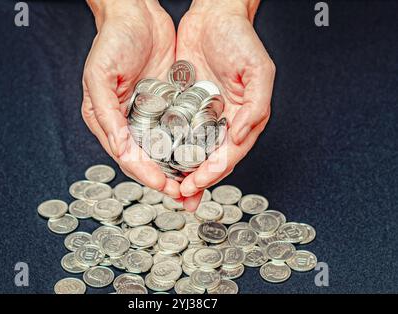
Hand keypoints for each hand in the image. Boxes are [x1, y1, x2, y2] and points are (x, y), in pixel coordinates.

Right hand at [82, 0, 179, 197]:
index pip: (126, 155)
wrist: (137, 13)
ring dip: (177, 166)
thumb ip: (107, 114)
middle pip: (146, 158)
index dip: (145, 173)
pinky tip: (200, 154)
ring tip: (195, 181)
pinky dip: (186, 143)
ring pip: (163, 148)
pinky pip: (177, 129)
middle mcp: (126, 121)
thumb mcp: (101, 75)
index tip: (164, 185)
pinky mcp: (165, 104)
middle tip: (184, 193)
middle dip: (164, 177)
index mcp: (106, 119)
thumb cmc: (112, 40)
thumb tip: (120, 148)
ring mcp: (147, 114)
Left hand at [176, 0, 275, 209]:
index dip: (214, 171)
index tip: (197, 184)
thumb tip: (241, 136)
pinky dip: (169, 147)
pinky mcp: (184, 105)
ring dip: (182, 172)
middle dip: (197, 180)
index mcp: (244, 117)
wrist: (213, 16)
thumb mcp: (258, 70)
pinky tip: (157, 159)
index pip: (229, 153)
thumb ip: (256, 106)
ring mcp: (202, 114)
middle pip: (210, 159)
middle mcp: (223, 120)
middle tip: (181, 197)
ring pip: (191, 150)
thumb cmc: (240, 39)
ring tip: (169, 189)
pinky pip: (176, 130)